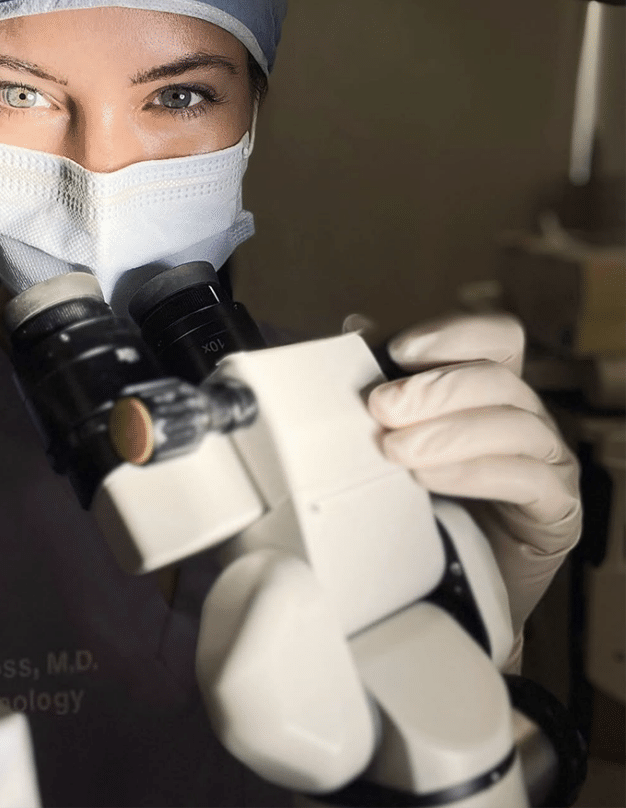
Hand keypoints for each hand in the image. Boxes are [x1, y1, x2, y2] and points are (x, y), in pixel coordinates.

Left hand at [367, 313, 580, 671]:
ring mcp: (549, 460)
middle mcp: (527, 415)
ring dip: (447, 433)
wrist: (454, 584)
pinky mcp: (556, 509)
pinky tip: (430, 479)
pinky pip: (528, 480)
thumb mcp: (400, 436)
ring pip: (514, 425)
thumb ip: (387, 384)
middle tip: (382, 408)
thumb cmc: (426, 501)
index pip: (498, 336)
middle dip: (435, 388)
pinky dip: (474, 473)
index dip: (456, 334)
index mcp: (493, 388)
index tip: (399, 350)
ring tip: (396, 450)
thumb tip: (356, 326)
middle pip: (498, 377)